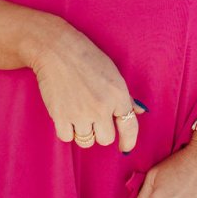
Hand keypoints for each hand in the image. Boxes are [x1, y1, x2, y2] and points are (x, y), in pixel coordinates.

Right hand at [27, 14, 144, 152]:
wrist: (57, 49)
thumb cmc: (86, 56)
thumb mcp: (113, 73)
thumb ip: (126, 96)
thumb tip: (140, 111)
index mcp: (118, 95)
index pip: (129, 127)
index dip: (128, 141)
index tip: (125, 148)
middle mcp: (102, 108)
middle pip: (105, 139)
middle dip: (100, 131)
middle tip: (92, 117)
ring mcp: (81, 114)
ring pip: (86, 141)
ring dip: (82, 131)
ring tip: (77, 113)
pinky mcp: (61, 116)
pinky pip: (67, 137)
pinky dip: (66, 130)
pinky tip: (65, 116)